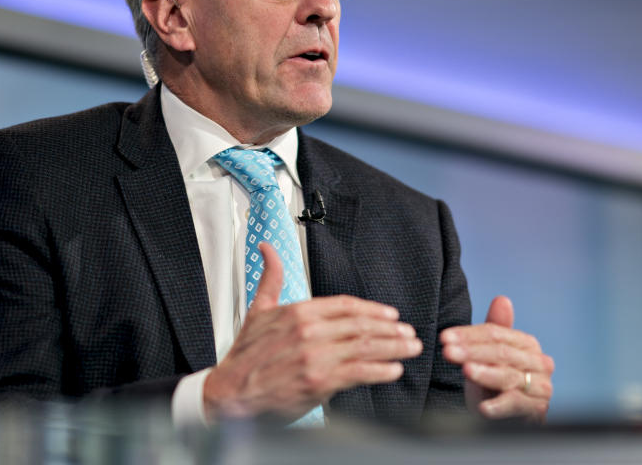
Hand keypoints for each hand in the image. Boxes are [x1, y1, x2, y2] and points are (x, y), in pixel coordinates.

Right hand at [203, 242, 421, 421]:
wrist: (231, 392)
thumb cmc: (246, 355)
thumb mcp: (258, 309)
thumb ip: (270, 277)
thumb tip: (267, 248)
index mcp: (298, 311)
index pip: (345, 305)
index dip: (372, 309)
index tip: (390, 314)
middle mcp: (309, 331)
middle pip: (360, 325)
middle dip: (390, 328)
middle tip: (408, 332)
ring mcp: (315, 356)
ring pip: (364, 346)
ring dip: (393, 347)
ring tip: (410, 347)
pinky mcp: (318, 381)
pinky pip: (358, 372)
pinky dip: (380, 371)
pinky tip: (393, 369)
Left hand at [440, 296, 553, 421]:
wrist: (509, 419)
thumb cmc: (497, 383)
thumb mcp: (491, 356)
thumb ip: (495, 330)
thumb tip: (502, 299)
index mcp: (527, 344)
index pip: (495, 334)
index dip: (468, 334)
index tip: (444, 337)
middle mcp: (539, 362)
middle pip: (501, 352)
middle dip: (471, 351)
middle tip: (448, 352)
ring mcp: (540, 386)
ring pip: (508, 376)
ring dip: (484, 373)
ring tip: (465, 370)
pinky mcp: (537, 409)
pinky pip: (516, 404)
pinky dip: (498, 406)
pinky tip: (483, 408)